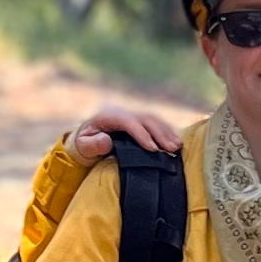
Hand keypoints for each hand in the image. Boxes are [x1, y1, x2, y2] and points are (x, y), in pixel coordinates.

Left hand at [64, 103, 187, 159]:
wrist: (88, 138)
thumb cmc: (85, 144)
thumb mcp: (83, 146)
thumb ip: (93, 145)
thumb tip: (106, 141)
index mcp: (108, 115)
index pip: (129, 121)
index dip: (142, 134)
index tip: (153, 149)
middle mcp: (123, 111)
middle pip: (145, 119)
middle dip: (160, 134)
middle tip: (172, 149)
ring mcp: (132, 114)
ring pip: (153, 120)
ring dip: (167, 133)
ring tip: (177, 147)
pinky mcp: (140, 120)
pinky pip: (156, 123)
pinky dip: (167, 132)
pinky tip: (176, 142)